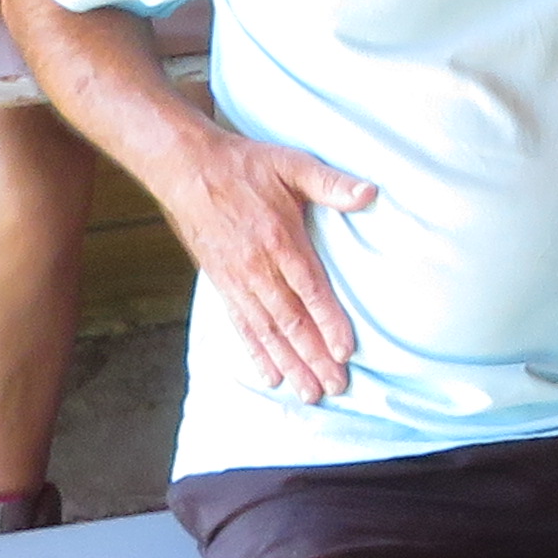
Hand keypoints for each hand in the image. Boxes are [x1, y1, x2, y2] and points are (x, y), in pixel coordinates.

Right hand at [169, 121, 380, 398]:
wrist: (186, 167)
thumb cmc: (245, 165)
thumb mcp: (292, 164)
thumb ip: (331, 183)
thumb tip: (370, 193)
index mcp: (280, 240)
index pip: (311, 290)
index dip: (329, 323)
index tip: (346, 351)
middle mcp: (258, 268)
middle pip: (291, 321)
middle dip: (314, 357)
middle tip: (335, 387)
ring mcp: (237, 280)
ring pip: (267, 332)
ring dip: (289, 364)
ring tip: (308, 393)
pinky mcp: (222, 284)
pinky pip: (241, 326)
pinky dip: (256, 353)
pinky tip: (270, 375)